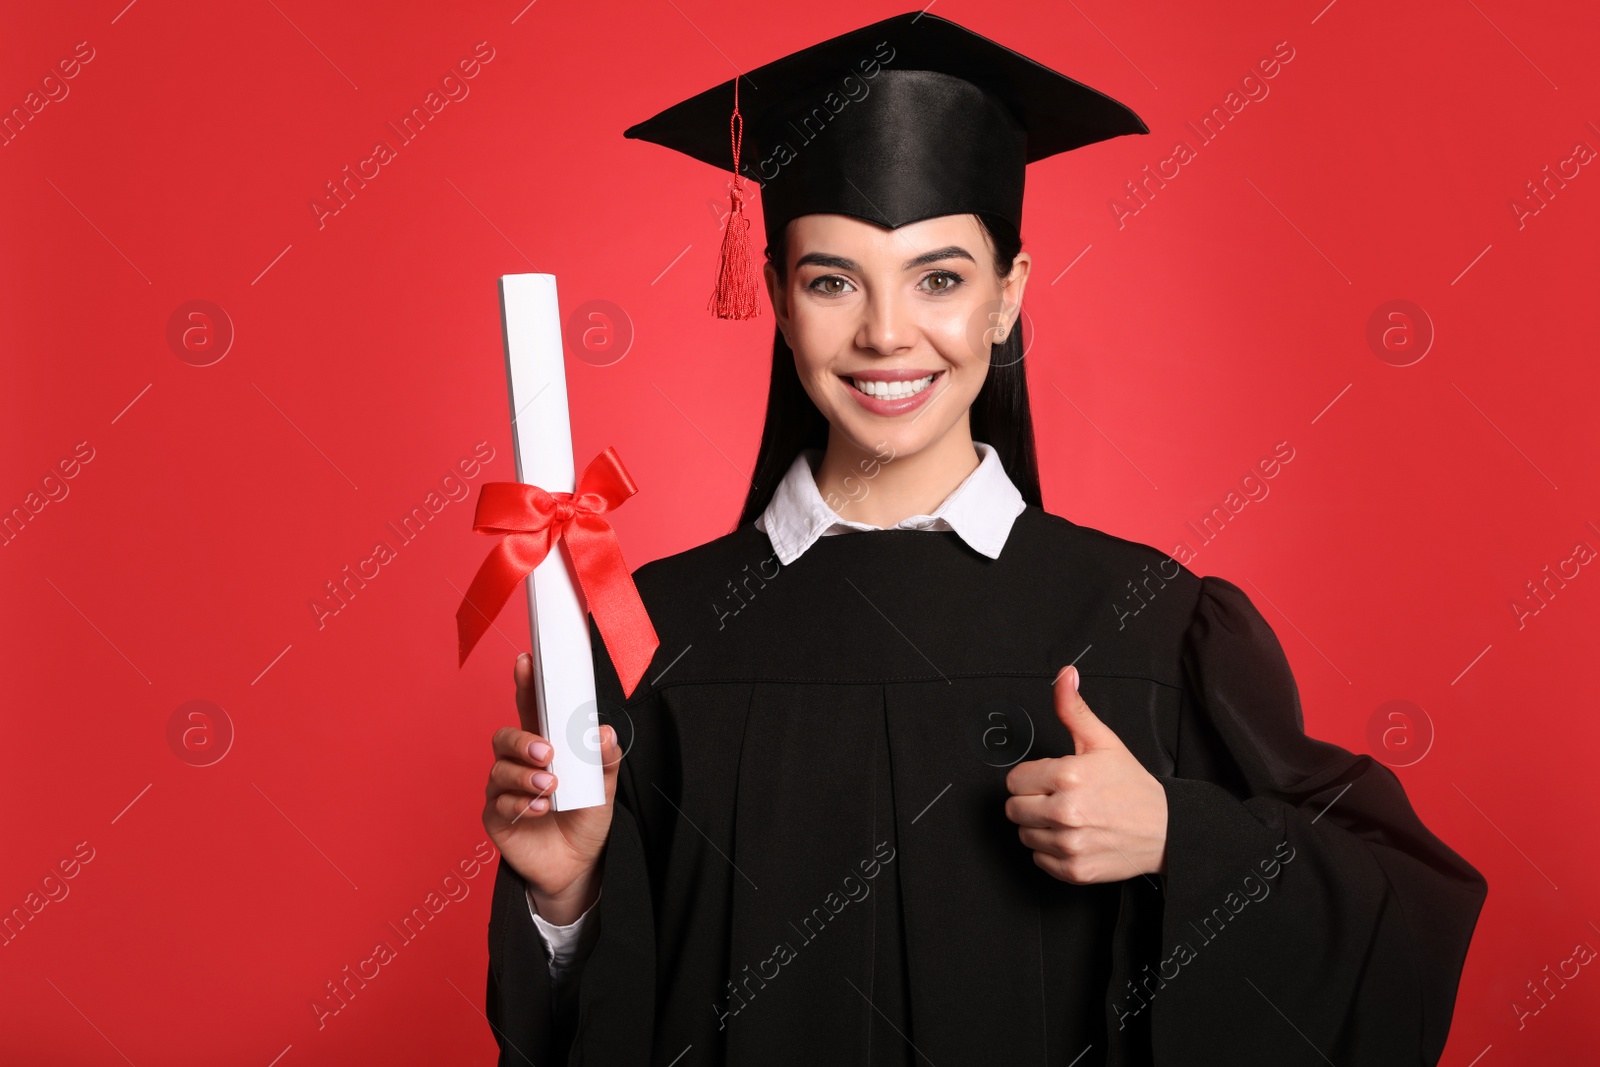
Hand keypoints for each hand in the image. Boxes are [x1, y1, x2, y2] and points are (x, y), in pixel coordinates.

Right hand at [482, 652, 620, 922]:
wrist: (578, 866)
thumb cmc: (586, 818)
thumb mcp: (605, 787)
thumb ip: (606, 759)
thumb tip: (603, 731)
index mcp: (545, 745)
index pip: (531, 708)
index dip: (526, 684)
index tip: (526, 661)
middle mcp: (519, 762)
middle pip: (505, 736)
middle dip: (523, 740)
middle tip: (547, 753)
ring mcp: (504, 788)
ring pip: (500, 768)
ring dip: (526, 775)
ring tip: (551, 786)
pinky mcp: (497, 816)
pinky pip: (499, 801)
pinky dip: (521, 802)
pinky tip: (541, 808)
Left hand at [1004, 665, 1167, 883]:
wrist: (1166, 830)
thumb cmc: (1132, 786)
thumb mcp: (1103, 741)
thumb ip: (1073, 709)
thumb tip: (1063, 676)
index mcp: (1067, 776)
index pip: (1014, 780)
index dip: (1031, 778)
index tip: (1050, 779)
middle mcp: (1065, 812)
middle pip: (1013, 809)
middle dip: (1031, 801)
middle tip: (1058, 798)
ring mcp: (1069, 844)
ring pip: (1024, 835)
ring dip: (1040, 827)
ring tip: (1069, 818)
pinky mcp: (1074, 870)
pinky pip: (1039, 860)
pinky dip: (1051, 851)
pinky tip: (1074, 837)